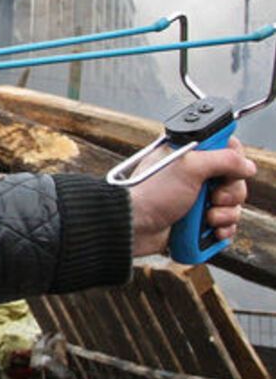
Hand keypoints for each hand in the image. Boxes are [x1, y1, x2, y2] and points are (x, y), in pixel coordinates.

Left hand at [128, 136, 255, 256]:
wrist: (132, 226)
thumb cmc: (149, 193)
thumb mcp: (189, 167)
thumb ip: (223, 159)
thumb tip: (246, 165)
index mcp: (187, 153)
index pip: (225, 148)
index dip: (232, 160)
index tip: (225, 170)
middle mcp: (192, 174)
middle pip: (233, 179)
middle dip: (230, 193)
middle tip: (213, 197)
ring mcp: (194, 198)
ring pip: (231, 205)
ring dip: (224, 214)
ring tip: (206, 218)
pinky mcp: (195, 221)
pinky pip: (224, 225)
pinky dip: (222, 229)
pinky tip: (211, 230)